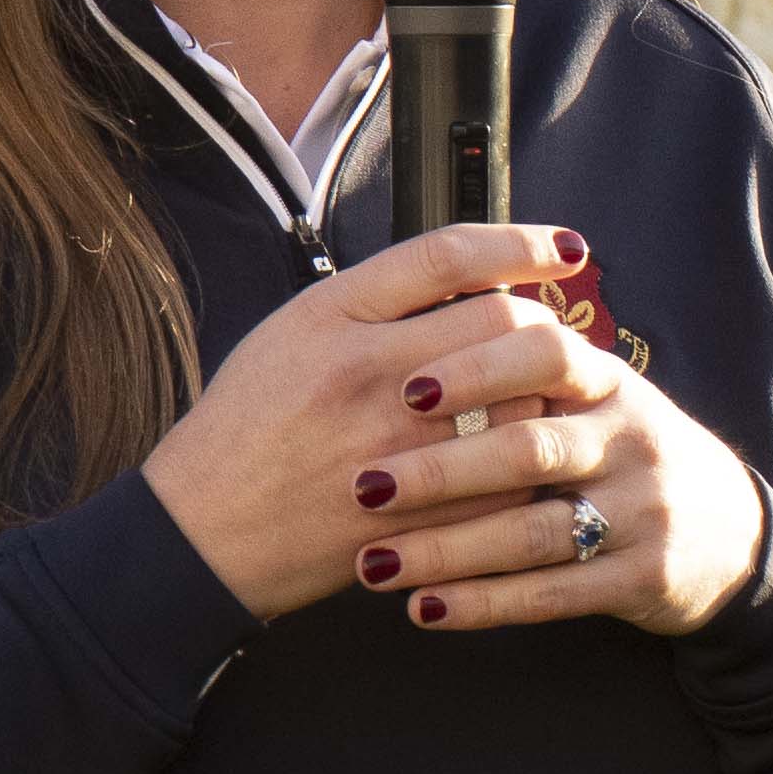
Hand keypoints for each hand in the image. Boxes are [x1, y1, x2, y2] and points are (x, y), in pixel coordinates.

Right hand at [139, 223, 605, 618]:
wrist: (206, 532)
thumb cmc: (247, 427)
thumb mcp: (289, 332)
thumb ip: (374, 299)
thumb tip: (472, 274)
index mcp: (331, 317)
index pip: (449, 256)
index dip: (521, 242)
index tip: (566, 247)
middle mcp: (366, 374)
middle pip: (500, 323)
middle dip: (539, 327)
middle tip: (545, 339)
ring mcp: (396, 448)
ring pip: (519, 399)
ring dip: (541, 394)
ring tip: (533, 398)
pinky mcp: (418, 514)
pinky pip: (512, 478)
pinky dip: (527, 463)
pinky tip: (518, 460)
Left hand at [346, 330, 772, 643]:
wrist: (729, 532)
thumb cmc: (624, 452)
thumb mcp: (597, 394)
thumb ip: (527, 363)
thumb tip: (424, 314)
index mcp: (609, 382)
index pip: (547, 352)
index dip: (477, 368)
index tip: (406, 388)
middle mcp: (631, 439)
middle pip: (530, 448)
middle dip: (440, 471)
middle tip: (364, 486)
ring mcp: (644, 511)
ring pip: (534, 531)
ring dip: (447, 550)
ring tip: (374, 564)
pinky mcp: (644, 577)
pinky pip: (554, 594)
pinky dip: (483, 604)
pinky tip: (424, 609)